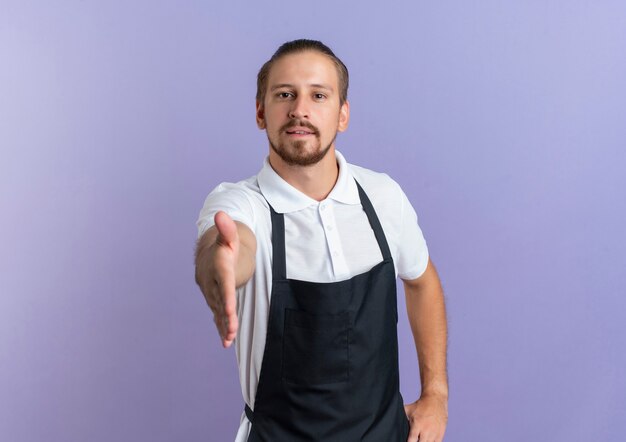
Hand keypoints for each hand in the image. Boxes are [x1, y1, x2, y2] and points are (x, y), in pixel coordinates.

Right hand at [204, 211, 239, 347]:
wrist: (209, 252)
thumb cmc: (226, 244)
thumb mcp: (230, 235)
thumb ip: (228, 228)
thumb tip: (221, 214)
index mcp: (218, 266)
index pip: (223, 283)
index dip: (226, 297)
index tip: (230, 310)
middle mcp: (211, 281)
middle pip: (220, 301)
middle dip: (226, 316)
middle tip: (232, 330)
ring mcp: (210, 291)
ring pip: (218, 310)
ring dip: (223, 324)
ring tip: (229, 339)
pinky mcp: (213, 298)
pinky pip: (217, 314)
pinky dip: (220, 326)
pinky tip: (226, 341)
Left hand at [404, 393, 447, 441]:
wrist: (435, 399)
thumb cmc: (421, 405)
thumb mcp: (408, 409)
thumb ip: (402, 416)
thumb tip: (392, 416)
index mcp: (417, 425)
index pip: (412, 440)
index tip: (409, 441)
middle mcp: (426, 430)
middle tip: (416, 440)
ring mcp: (434, 432)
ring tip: (421, 440)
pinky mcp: (441, 433)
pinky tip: (428, 440)